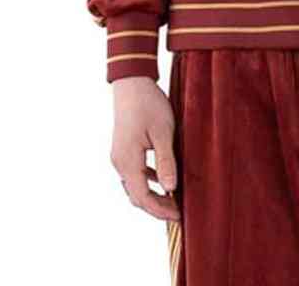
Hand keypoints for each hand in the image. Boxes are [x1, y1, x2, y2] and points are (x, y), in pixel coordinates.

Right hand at [110, 76, 179, 220]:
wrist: (131, 83)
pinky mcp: (123, 149)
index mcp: (128, 161)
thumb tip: (171, 189)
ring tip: (174, 199)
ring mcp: (119, 155)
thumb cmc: (148, 104)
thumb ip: (166, 161)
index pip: (142, 198)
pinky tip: (164, 179)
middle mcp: (119, 162)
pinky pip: (134, 173)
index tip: (179, 215)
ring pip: (134, 185)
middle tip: (179, 212)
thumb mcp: (163, 132)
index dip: (160, 210)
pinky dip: (148, 181)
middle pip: (136, 195)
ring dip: (153, 195)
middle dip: (157, 207)